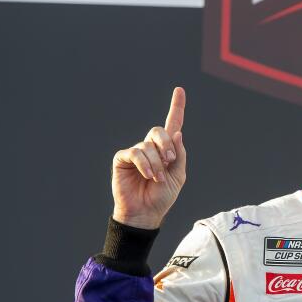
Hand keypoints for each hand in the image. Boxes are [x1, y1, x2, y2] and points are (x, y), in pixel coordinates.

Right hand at [111, 87, 186, 229]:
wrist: (146, 211)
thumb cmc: (162, 196)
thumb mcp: (178, 176)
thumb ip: (179, 155)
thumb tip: (177, 133)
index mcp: (167, 150)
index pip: (173, 124)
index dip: (176, 107)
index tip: (179, 90)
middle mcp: (151, 147)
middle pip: (159, 130)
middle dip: (167, 145)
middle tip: (169, 162)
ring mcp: (136, 152)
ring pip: (148, 145)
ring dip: (156, 163)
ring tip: (156, 178)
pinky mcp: (122, 159)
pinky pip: (135, 153)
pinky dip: (144, 164)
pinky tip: (147, 175)